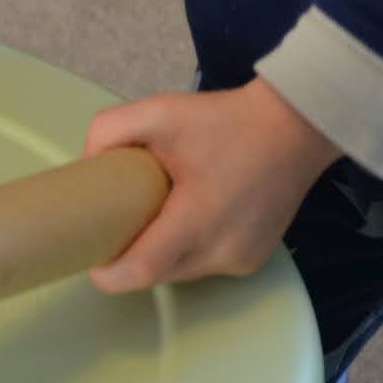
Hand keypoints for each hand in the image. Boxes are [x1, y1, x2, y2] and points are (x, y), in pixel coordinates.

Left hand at [84, 78, 339, 288]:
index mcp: (199, 219)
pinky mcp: (254, 260)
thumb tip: (87, 165)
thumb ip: (109, 131)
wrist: (295, 126)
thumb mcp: (159, 110)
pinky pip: (207, 264)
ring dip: (163, 251)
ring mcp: (242, 261)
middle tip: (117, 219)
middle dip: (132, 254)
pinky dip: (190, 247)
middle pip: (159, 271)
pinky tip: (192, 214)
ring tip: (158, 211)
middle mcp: (223, 252)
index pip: (143, 268)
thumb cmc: (226, 120)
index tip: (89, 255)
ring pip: (182, 270)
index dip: (109, 272)